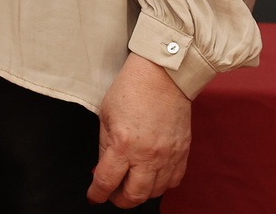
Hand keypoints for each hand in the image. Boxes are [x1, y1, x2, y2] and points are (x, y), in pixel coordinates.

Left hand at [88, 53, 190, 206]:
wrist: (163, 76)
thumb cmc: (131, 89)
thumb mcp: (106, 116)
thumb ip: (104, 146)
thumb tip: (101, 168)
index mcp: (123, 144)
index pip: (107, 181)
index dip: (97, 193)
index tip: (93, 196)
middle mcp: (147, 155)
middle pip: (133, 195)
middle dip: (119, 200)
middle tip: (112, 194)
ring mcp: (168, 156)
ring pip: (154, 192)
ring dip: (140, 193)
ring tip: (131, 185)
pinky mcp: (182, 153)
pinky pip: (173, 181)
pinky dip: (160, 185)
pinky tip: (151, 177)